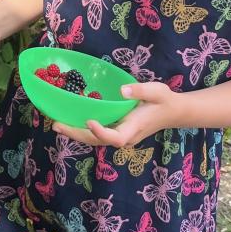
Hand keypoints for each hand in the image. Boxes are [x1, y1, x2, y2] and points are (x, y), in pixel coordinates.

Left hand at [52, 82, 183, 147]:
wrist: (174, 112)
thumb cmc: (165, 100)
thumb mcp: (157, 91)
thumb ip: (140, 90)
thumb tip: (122, 91)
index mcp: (134, 127)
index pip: (116, 137)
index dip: (101, 132)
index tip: (89, 121)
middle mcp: (125, 136)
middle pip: (98, 141)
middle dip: (77, 134)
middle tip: (56, 125)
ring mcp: (121, 136)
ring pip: (96, 140)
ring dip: (76, 133)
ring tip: (56, 124)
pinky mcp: (118, 132)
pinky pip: (98, 135)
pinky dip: (83, 130)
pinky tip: (69, 122)